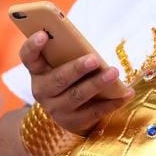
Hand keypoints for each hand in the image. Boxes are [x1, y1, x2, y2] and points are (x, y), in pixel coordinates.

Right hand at [20, 32, 134, 134]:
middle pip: (58, 79)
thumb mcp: (60, 63)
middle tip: (94, 59)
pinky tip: (127, 93)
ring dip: (97, 83)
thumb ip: (68, 52)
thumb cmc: (66, 74)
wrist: (63, 111)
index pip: (28, 57)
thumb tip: (87, 43)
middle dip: (77, 69)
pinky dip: (113, 102)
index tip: (43, 34)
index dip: (33, 46)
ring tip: (114, 72)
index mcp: (37, 70)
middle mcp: (43, 90)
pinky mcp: (74, 122)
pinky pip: (95, 112)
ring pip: (77, 96)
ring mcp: (57, 109)